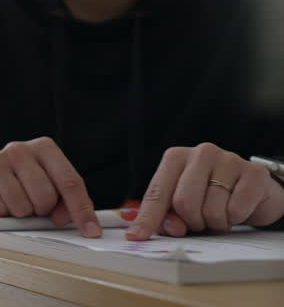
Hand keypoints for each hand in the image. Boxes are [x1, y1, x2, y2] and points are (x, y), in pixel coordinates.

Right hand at [0, 137, 101, 237]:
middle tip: (36, 207)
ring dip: (21, 215)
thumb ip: (70, 203)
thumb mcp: (54, 186)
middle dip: (43, 210)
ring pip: (20, 206)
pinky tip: (2, 205)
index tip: (90, 231)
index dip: (81, 210)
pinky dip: (1, 216)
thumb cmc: (29, 183)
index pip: (69, 182)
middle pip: (44, 195)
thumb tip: (74, 223)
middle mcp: (19, 149)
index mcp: (45, 148)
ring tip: (18, 205)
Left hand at [127, 143, 283, 240]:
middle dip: (192, 221)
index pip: (156, 194)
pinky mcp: (254, 171)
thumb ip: (168, 218)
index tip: (137, 237)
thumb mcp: (183, 207)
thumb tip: (171, 229)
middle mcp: (200, 153)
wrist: (253, 191)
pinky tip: (238, 209)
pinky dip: (237, 218)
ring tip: (221, 214)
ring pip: (213, 209)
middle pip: (184, 202)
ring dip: (217, 223)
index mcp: (175, 158)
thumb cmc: (210, 198)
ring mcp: (228, 159)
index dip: (148, 219)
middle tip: (201, 220)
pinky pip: (238, 209)